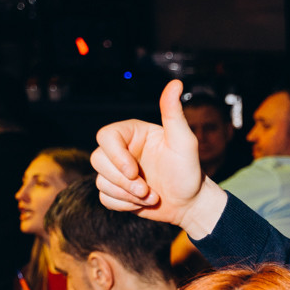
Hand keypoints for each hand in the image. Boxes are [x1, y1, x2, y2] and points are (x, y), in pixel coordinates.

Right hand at [93, 80, 225, 236]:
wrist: (191, 202)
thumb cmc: (190, 170)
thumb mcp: (184, 141)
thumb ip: (174, 113)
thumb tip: (176, 83)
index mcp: (132, 133)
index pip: (105, 137)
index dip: (115, 156)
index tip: (134, 172)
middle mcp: (121, 150)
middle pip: (97, 160)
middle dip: (123, 181)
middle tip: (148, 191)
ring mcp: (117, 171)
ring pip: (101, 181)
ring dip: (127, 195)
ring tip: (151, 196)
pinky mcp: (117, 191)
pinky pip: (105, 198)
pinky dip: (123, 205)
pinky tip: (142, 204)